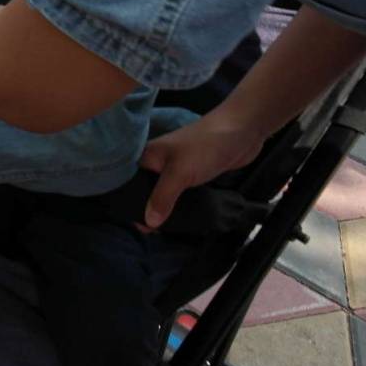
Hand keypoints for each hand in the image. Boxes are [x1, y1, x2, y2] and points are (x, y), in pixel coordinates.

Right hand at [138, 109, 265, 228]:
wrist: (241, 133)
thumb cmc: (204, 147)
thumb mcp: (179, 173)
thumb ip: (162, 198)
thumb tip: (148, 224)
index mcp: (146, 156)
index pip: (127, 181)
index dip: (125, 201)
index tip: (128, 222)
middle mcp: (157, 162)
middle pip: (144, 189)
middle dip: (144, 208)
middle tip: (147, 232)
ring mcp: (175, 169)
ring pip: (162, 193)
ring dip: (163, 208)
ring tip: (160, 231)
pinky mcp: (192, 176)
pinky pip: (178, 194)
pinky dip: (177, 205)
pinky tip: (177, 217)